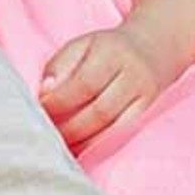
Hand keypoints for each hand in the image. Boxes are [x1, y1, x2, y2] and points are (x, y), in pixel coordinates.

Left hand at [39, 26, 164, 148]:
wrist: (153, 48)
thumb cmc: (106, 49)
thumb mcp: (81, 45)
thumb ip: (60, 66)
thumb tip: (44, 93)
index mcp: (111, 53)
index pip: (84, 83)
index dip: (60, 102)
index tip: (41, 111)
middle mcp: (132, 76)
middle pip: (101, 111)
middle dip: (70, 128)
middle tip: (48, 135)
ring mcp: (145, 97)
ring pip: (114, 129)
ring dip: (85, 142)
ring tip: (62, 146)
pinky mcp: (149, 114)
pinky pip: (124, 135)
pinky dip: (101, 145)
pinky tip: (82, 149)